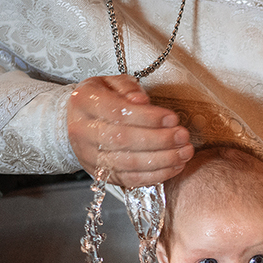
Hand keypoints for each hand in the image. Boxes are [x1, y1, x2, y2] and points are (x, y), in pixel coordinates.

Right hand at [67, 75, 192, 186]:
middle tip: (183, 136)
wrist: (78, 119)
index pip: (117, 112)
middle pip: (123, 140)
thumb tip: (142, 101)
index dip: (148, 117)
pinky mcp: (101, 174)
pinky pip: (129, 179)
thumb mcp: (112, 82)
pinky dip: (155, 175)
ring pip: (128, 163)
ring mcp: (89, 156)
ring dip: (162, 160)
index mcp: (83, 102)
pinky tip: (174, 166)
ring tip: (184, 152)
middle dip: (159, 140)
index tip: (173, 118)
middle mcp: (82, 131)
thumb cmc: (102, 97)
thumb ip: (128, 88)